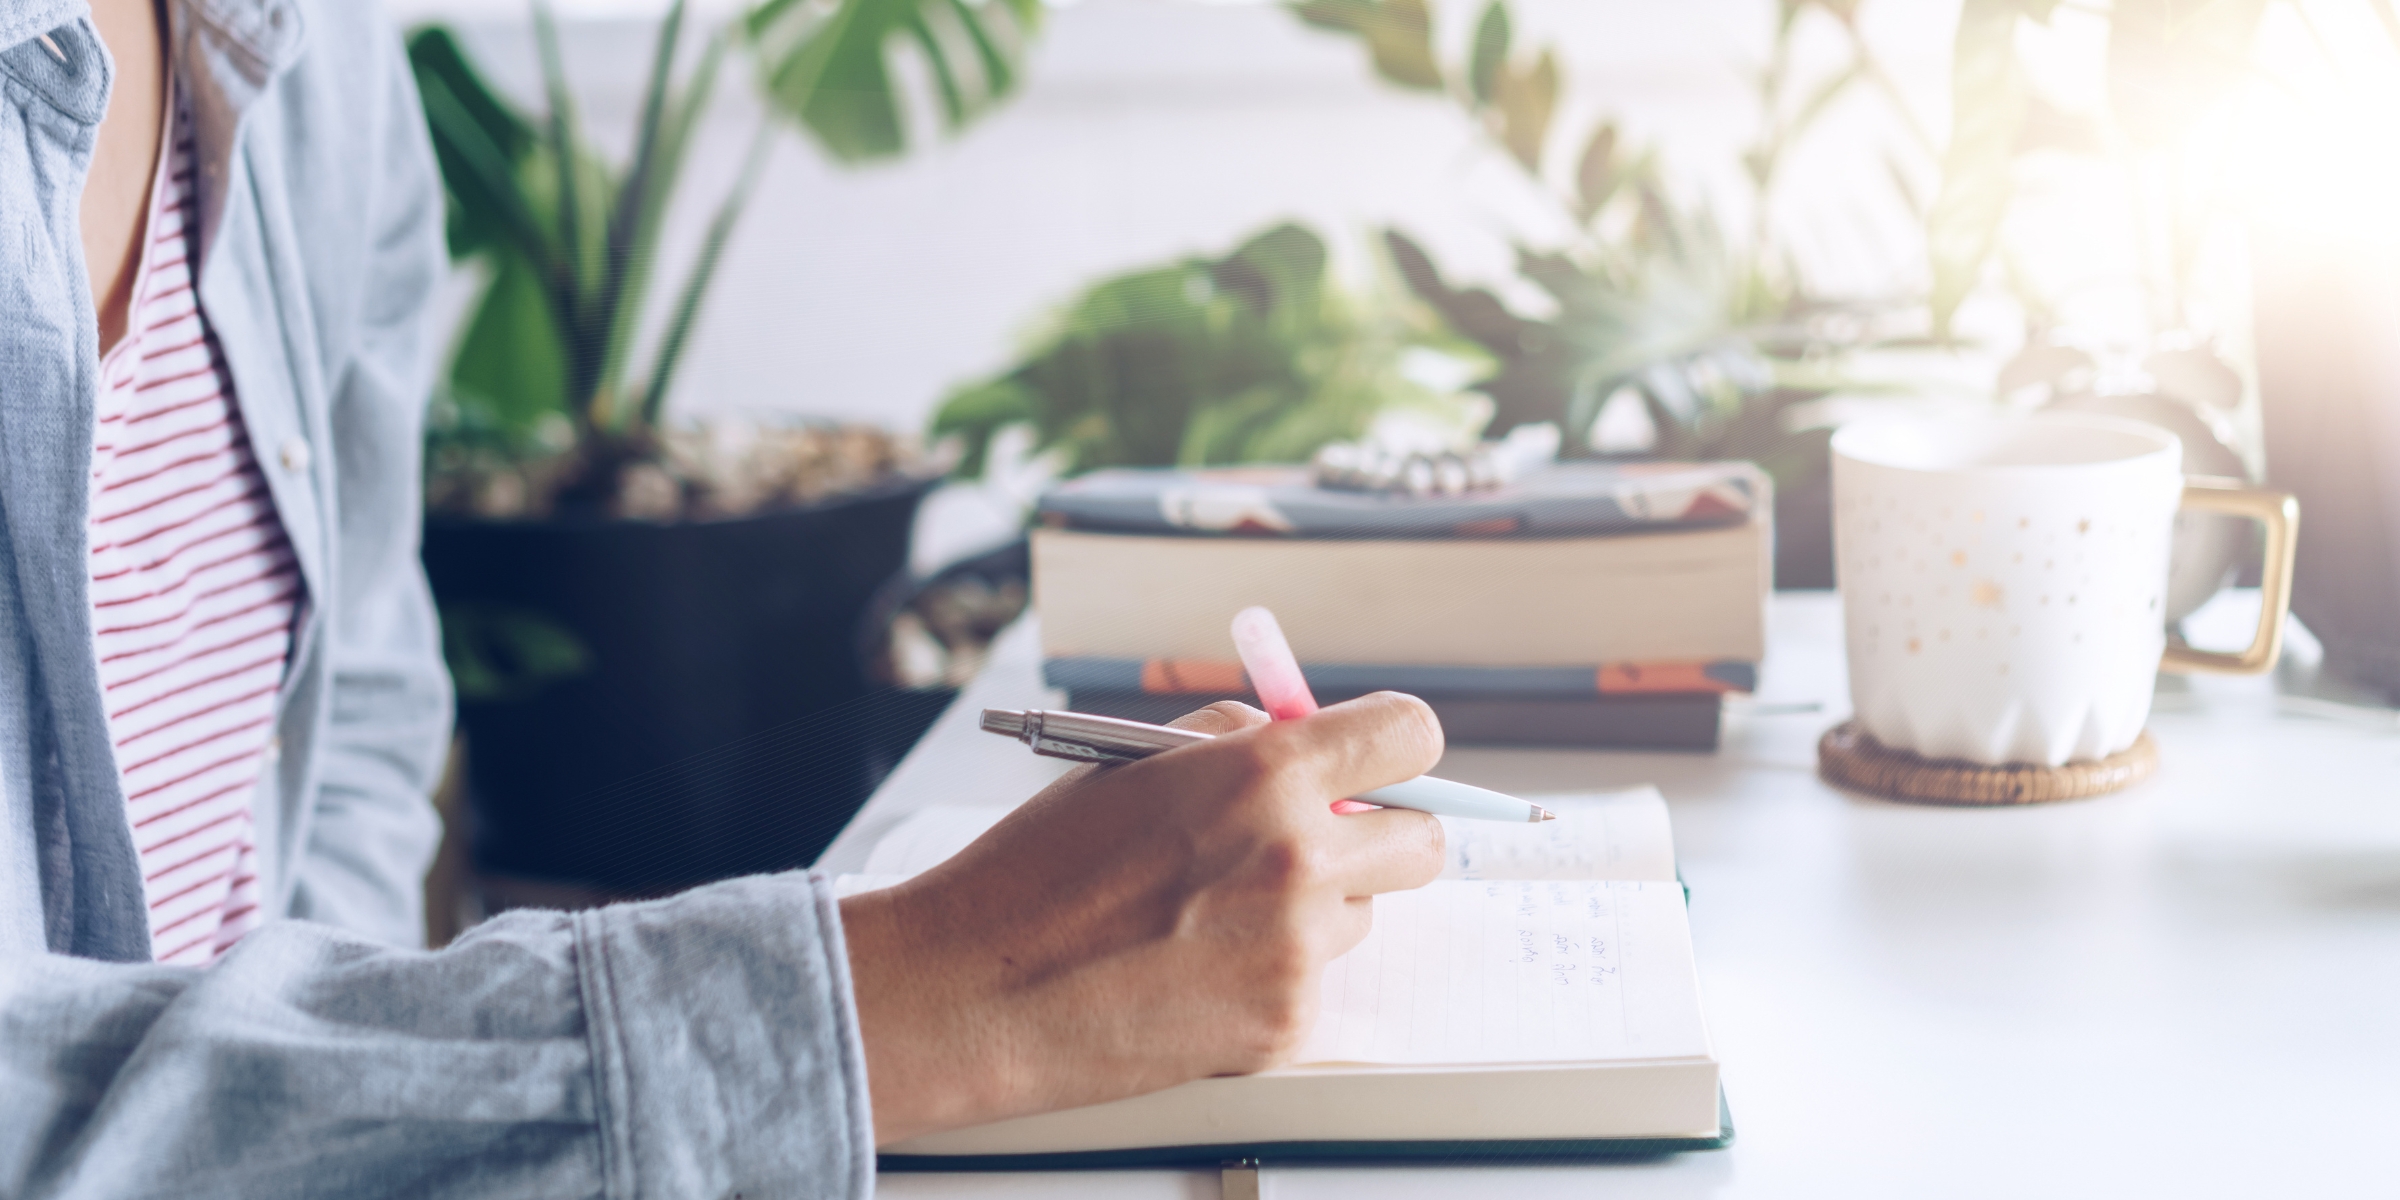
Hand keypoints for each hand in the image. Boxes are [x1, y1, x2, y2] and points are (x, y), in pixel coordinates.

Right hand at [839, 692, 1445, 1144]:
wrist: (978, 987)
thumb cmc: (1040, 869)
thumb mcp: (1135, 761)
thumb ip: (1238, 740)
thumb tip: (1305, 735)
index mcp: (1266, 773)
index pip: (1410, 736)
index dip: (1398, 746)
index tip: (1383, 760)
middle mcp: (1299, 858)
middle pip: (1422, 841)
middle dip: (1381, 835)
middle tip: (1320, 842)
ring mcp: (1297, 950)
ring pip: (1360, 915)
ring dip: (1314, 909)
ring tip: (1212, 916)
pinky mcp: (1285, 1024)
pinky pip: (1313, 984)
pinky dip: (1270, 977)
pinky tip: (1193, 971)